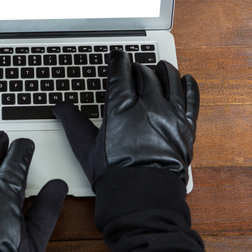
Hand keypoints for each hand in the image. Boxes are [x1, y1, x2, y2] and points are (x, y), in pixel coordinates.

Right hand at [53, 50, 198, 185]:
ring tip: (159, 67)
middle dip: (137, 67)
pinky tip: (186, 80)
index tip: (117, 56)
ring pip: (169, 80)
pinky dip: (189, 87)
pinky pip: (191, 100)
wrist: (141, 195)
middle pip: (144, 74)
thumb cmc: (114, 173)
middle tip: (133, 67)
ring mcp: (170, 115)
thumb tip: (60, 107)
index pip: (120, 72)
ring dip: (163, 70)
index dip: (117, 60)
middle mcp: (148, 106)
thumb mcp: (85, 146)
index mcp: (122, 107)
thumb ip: (72, 122)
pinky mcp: (186, 128)